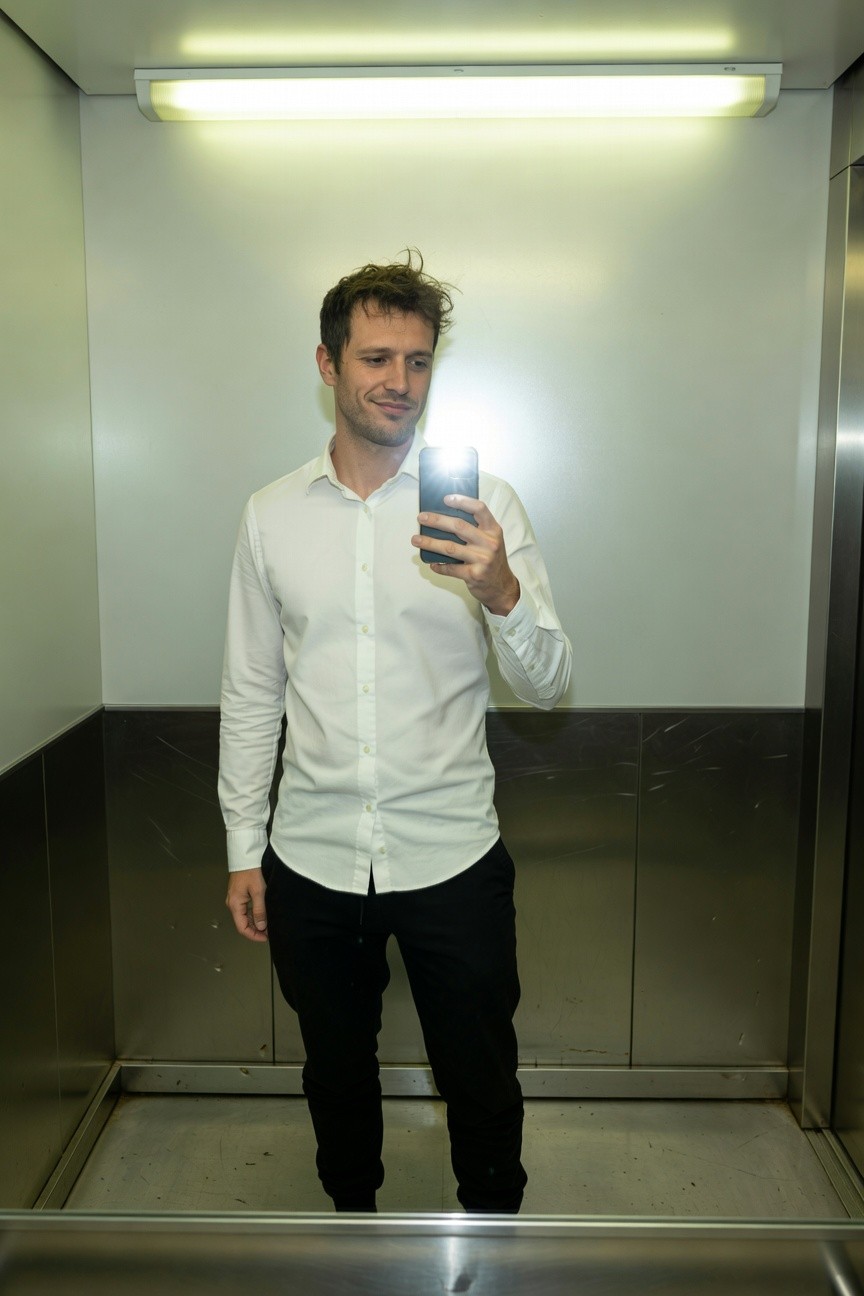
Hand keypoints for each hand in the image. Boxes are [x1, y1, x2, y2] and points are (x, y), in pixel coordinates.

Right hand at [226, 868, 267, 941]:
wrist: (246, 855)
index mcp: (234, 904)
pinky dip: (254, 914)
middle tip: (270, 932)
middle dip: (256, 930)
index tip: (266, 938)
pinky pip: (245, 909)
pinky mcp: (239, 893)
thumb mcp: (258, 892)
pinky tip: (263, 914)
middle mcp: (232, 903)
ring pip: (244, 916)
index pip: (242, 928)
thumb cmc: (252, 871)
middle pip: (243, 923)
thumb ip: (259, 911)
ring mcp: (235, 898)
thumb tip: (261, 927)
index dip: (254, 936)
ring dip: (255, 922)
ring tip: (269, 924)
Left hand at [413, 496, 520, 615]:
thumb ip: (476, 529)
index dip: (462, 501)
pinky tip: (431, 563)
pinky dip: (439, 566)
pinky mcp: (475, 575)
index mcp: (493, 530)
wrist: (502, 587)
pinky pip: (451, 568)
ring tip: (416, 539)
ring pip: (450, 547)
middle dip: (437, 520)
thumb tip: (445, 518)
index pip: (479, 509)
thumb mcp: (490, 541)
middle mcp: (490, 543)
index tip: (445, 499)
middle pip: (459, 526)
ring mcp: (483, 559)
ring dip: (430, 543)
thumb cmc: (492, 560)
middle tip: (422, 518)